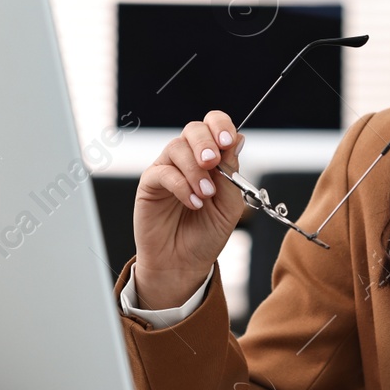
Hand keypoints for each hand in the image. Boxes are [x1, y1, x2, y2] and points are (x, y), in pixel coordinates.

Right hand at [132, 111, 245, 308]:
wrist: (184, 263)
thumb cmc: (207, 234)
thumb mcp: (229, 205)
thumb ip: (232, 174)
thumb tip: (238, 139)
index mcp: (211, 160)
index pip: (214, 126)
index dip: (221, 126)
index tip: (228, 141)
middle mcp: (188, 159)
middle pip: (193, 129)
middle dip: (205, 142)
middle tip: (212, 162)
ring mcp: (168, 170)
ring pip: (177, 148)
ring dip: (195, 170)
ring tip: (205, 195)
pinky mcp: (150, 184)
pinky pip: (163, 172)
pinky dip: (181, 186)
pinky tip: (193, 203)